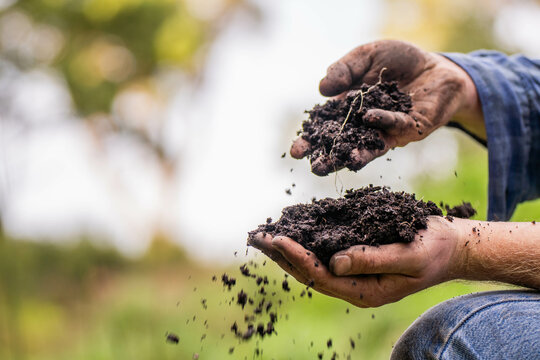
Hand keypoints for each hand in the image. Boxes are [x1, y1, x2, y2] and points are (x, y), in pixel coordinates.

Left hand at [249, 216, 460, 306]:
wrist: (451, 247)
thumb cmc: (434, 250)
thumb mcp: (408, 255)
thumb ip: (373, 260)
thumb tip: (333, 261)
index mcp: (365, 292)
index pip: (321, 276)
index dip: (296, 257)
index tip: (276, 238)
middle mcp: (354, 286)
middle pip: (308, 273)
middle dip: (281, 255)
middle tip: (256, 237)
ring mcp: (354, 274)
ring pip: (312, 264)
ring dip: (287, 250)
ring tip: (263, 235)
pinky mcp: (356, 259)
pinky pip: (324, 253)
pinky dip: (305, 242)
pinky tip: (291, 230)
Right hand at [291, 40, 480, 174]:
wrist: (437, 65)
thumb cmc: (399, 61)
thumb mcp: (366, 57)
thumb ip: (344, 69)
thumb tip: (322, 89)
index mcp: (349, 109)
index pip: (326, 127)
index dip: (311, 139)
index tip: (296, 152)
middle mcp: (365, 125)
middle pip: (342, 144)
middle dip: (326, 156)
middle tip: (312, 167)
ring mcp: (387, 130)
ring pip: (365, 146)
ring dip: (349, 156)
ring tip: (333, 166)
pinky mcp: (409, 128)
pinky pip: (393, 126)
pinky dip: (381, 120)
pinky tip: (368, 118)